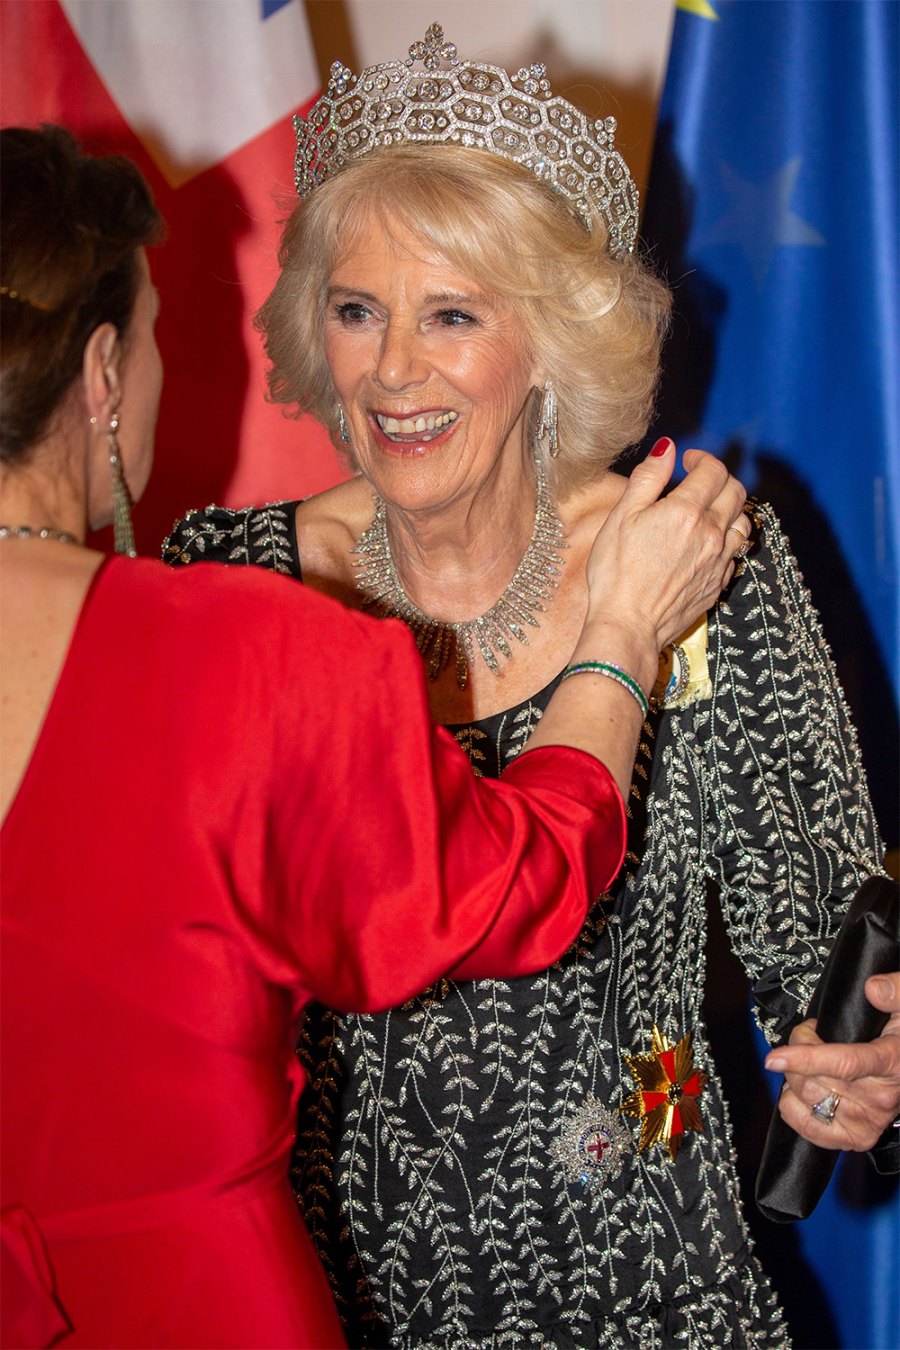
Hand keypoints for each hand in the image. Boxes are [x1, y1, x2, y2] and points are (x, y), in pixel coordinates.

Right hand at [584, 439, 747, 669]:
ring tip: (708, 510)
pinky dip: (727, 539)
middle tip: (700, 480)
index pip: (713, 471)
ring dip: (730, 508)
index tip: (688, 461)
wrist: (627, 624)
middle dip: (720, 478)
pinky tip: (706, 543)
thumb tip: (667, 448)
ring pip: (743, 523)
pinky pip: (735, 552)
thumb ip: (648, 478)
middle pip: (736, 492)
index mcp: (686, 512)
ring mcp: (719, 561)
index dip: (702, 459)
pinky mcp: (717, 584)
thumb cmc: (616, 572)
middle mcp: (711, 534)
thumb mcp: (622, 517)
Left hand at [764, 973, 899, 1150]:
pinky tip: (806, 1087)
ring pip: (805, 1099)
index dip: (806, 1059)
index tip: (773, 1058)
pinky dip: (792, 1104)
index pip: (845, 1064)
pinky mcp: (856, 1140)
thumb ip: (896, 992)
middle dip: (798, 1049)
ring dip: (794, 1075)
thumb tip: (873, 989)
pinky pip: (805, 1127)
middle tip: (811, 1033)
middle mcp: (880, 1100)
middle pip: (814, 1080)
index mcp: (891, 1064)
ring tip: (811, 1060)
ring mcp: (868, 1124)